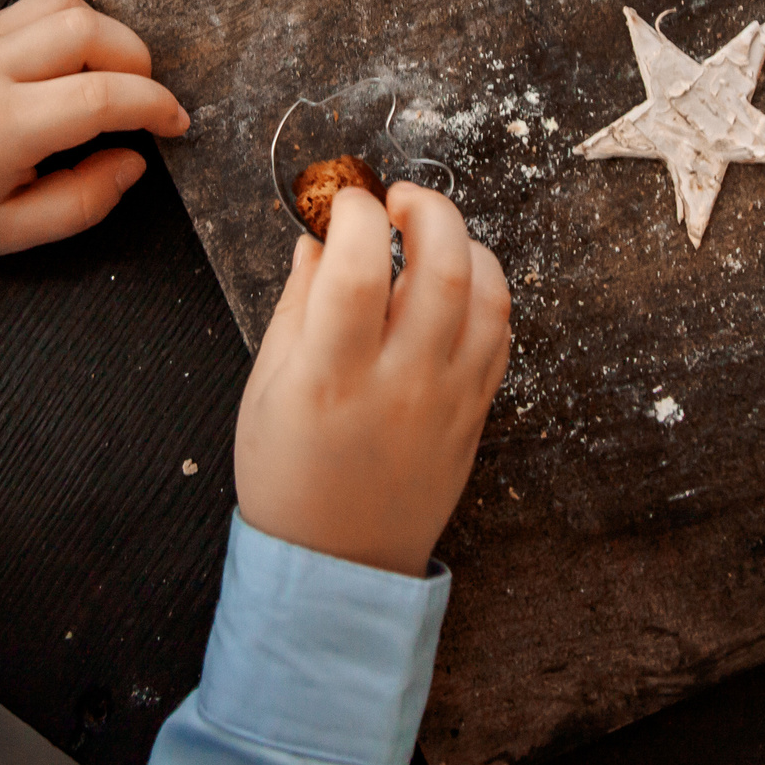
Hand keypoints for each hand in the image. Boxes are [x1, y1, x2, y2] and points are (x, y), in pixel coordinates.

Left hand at [0, 0, 188, 260]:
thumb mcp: (11, 232)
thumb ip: (84, 200)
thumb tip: (133, 161)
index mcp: (1, 127)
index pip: (101, 96)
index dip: (153, 105)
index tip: (176, 124)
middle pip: (89, 30)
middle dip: (138, 61)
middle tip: (145, 102)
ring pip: (65, 4)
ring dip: (107, 34)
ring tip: (114, 80)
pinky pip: (37, 6)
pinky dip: (74, 24)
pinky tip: (78, 64)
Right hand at [234, 181, 512, 575]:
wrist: (339, 563)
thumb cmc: (289, 476)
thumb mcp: (265, 387)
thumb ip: (296, 304)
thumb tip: (317, 238)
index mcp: (331, 376)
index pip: (354, 267)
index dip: (351, 214)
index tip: (341, 203)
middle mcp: (398, 383)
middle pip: (442, 266)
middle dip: (425, 208)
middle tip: (398, 201)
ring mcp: (447, 399)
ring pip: (487, 294)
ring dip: (465, 243)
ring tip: (431, 236)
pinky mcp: (476, 412)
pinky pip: (499, 333)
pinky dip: (484, 290)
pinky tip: (454, 283)